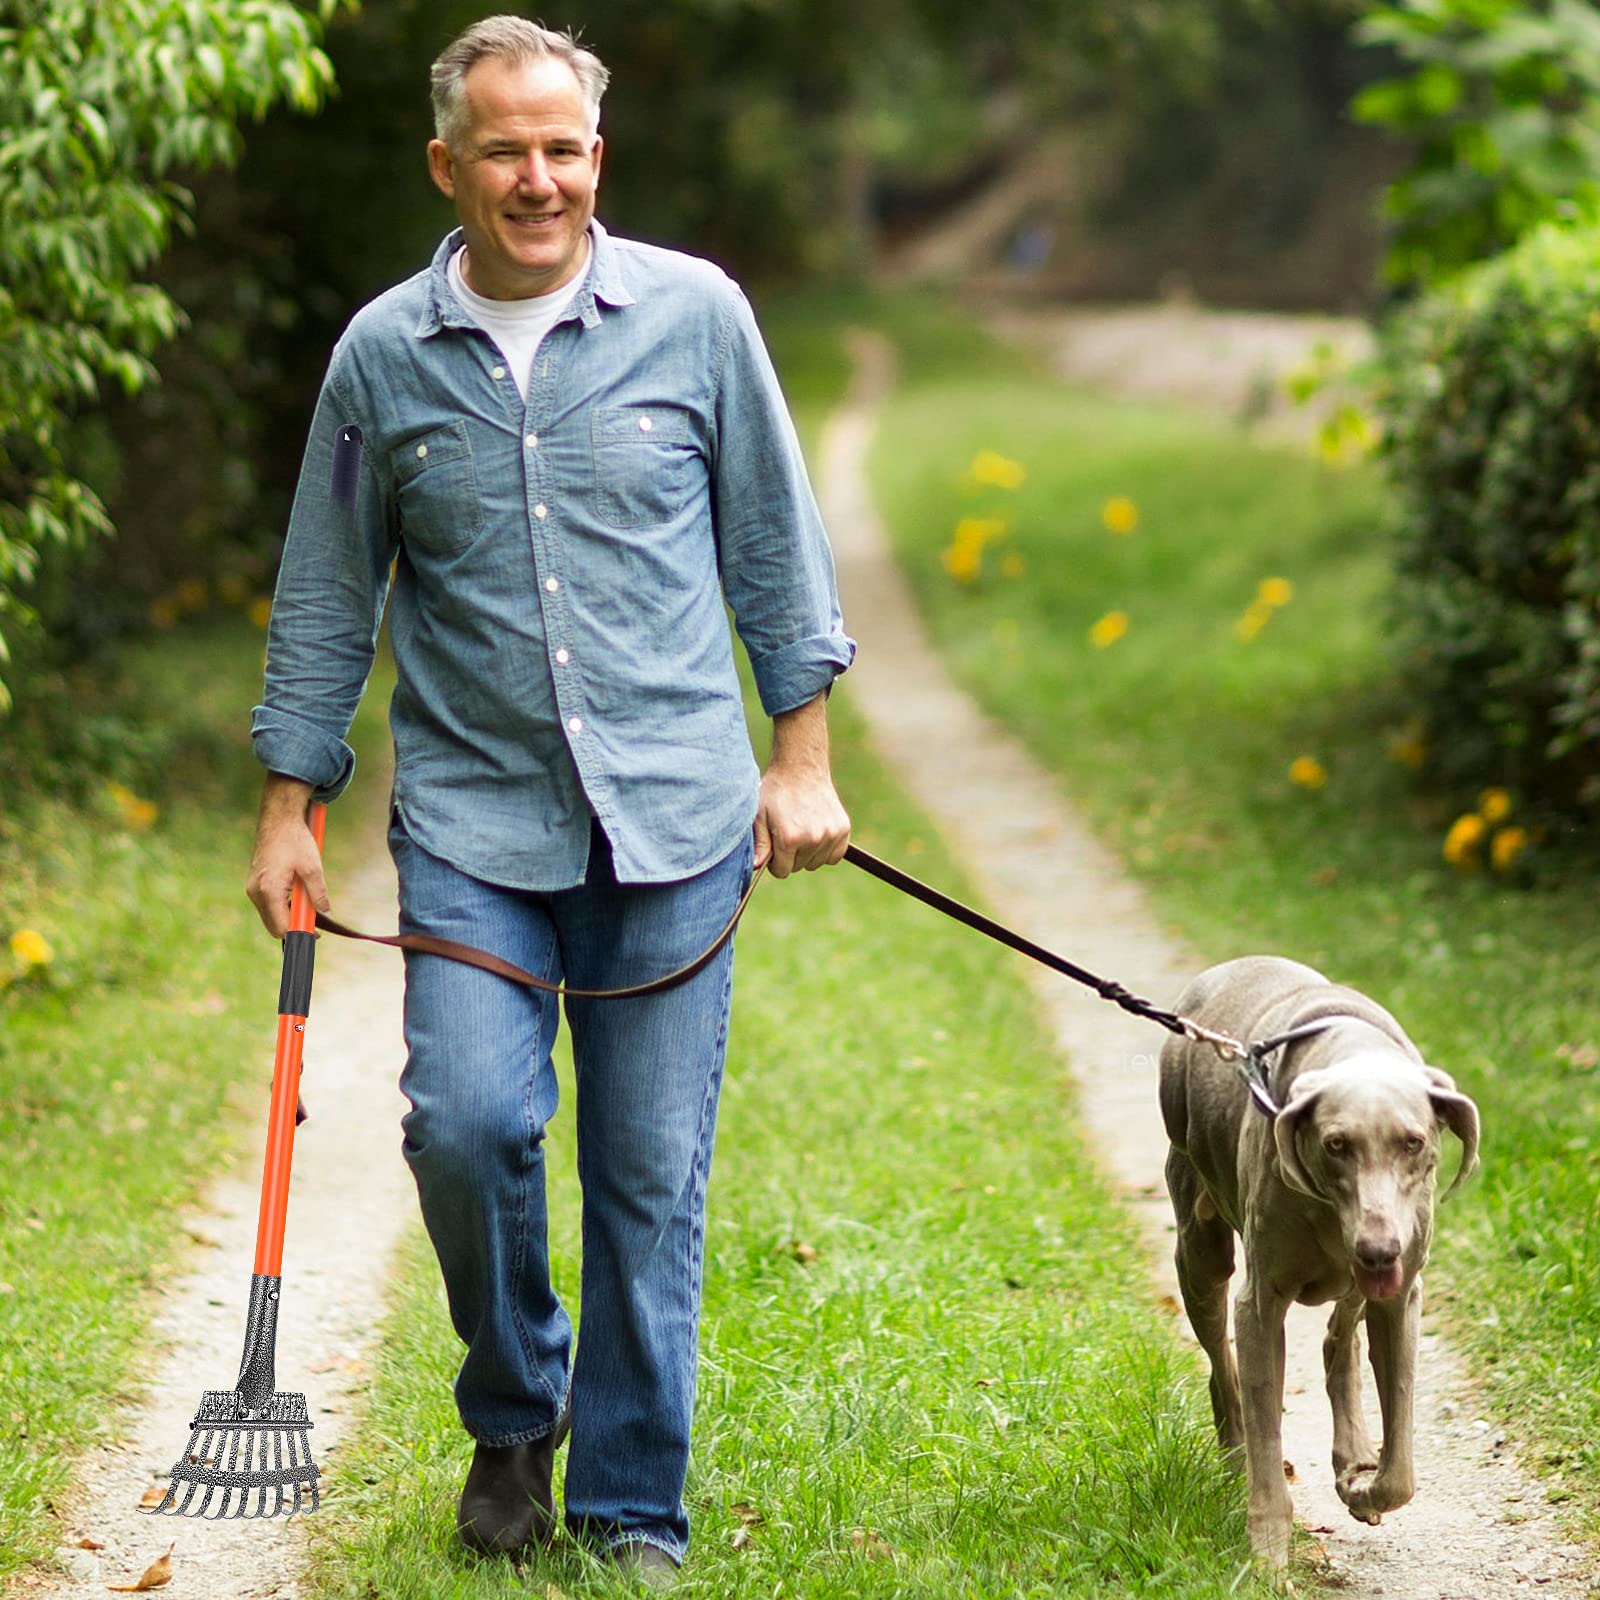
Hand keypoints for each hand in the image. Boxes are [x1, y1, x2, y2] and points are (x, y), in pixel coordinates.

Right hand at [245, 774, 330, 937]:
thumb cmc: (295, 840)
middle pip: (274, 925)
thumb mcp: (312, 868)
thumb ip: (318, 893)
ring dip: (288, 915)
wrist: (279, 819)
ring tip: (307, 904)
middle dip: (293, 927)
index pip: (281, 927)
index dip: (299, 934)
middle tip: (315, 924)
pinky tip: (297, 895)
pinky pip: (268, 904)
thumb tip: (325, 913)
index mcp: (268, 891)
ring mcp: (253, 888)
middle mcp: (255, 893)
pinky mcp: (255, 883)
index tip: (315, 935)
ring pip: (271, 915)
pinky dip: (282, 905)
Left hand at [753, 692, 849, 877]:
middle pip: (799, 867)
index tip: (775, 846)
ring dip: (808, 853)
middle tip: (787, 832)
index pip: (782, 871)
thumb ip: (759, 844)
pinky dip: (826, 850)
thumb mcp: (759, 816)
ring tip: (802, 829)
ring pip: (817, 863)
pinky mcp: (843, 829)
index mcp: (790, 838)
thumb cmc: (776, 793)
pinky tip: (816, 833)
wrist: (800, 768)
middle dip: (791, 856)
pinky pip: (835, 856)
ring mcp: (831, 834)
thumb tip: (756, 867)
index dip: (775, 861)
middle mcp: (813, 838)